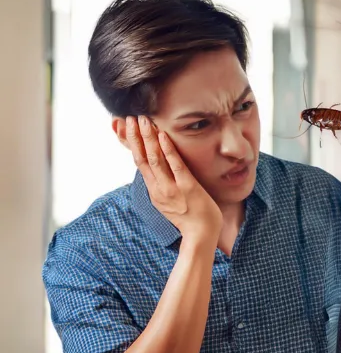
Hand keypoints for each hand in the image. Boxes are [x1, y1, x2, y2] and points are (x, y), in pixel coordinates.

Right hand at [125, 116, 222, 244]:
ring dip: (147, 138)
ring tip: (143, 120)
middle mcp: (158, 188)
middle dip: (135, 137)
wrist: (201, 236)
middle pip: (141, 158)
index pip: (138, 162)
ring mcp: (172, 188)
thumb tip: (156, 173)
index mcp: (153, 191)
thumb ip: (161, 186)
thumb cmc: (189, 218)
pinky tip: (163, 135)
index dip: (131, 144)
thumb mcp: (168, 202)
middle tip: (130, 117)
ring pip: (154, 159)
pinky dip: (168, 149)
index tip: (126, 128)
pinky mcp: (187, 188)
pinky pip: (175, 165)